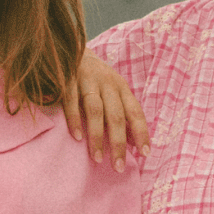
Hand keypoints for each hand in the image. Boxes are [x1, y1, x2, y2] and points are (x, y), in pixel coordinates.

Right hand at [62, 52, 150, 170]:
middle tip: (118, 167)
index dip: (141, 133)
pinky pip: (71, 101)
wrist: (69, 46)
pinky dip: (74, 119)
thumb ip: (122, 113)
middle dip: (118, 143)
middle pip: (116, 116)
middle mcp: (108, 83)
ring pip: (95, 111)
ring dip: (97, 136)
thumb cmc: (95, 79)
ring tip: (98, 158)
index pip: (135, 113)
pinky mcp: (68, 78)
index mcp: (122, 88)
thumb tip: (136, 143)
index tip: (144, 154)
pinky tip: (77, 138)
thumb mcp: (112, 92)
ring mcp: (88, 80)